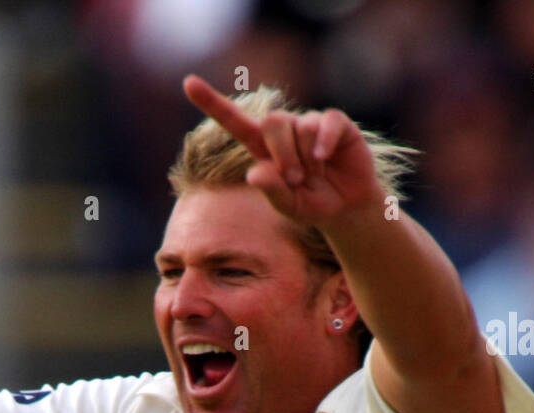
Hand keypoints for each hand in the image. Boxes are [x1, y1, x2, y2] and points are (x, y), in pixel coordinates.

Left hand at [182, 75, 379, 226]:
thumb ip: (271, 191)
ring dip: (306, 157)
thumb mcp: (288, 206)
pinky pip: (326, 121)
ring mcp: (308, 123)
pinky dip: (324, 142)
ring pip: (299, 126)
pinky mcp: (334, 123)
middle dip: (282, 154)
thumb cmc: (310, 203)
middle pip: (272, 122)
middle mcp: (283, 130)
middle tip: (295, 179)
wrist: (345, 207)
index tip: (188, 83)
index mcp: (261, 147)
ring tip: (314, 175)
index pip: (233, 120)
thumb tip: (254, 174)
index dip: (211, 102)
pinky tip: (325, 158)